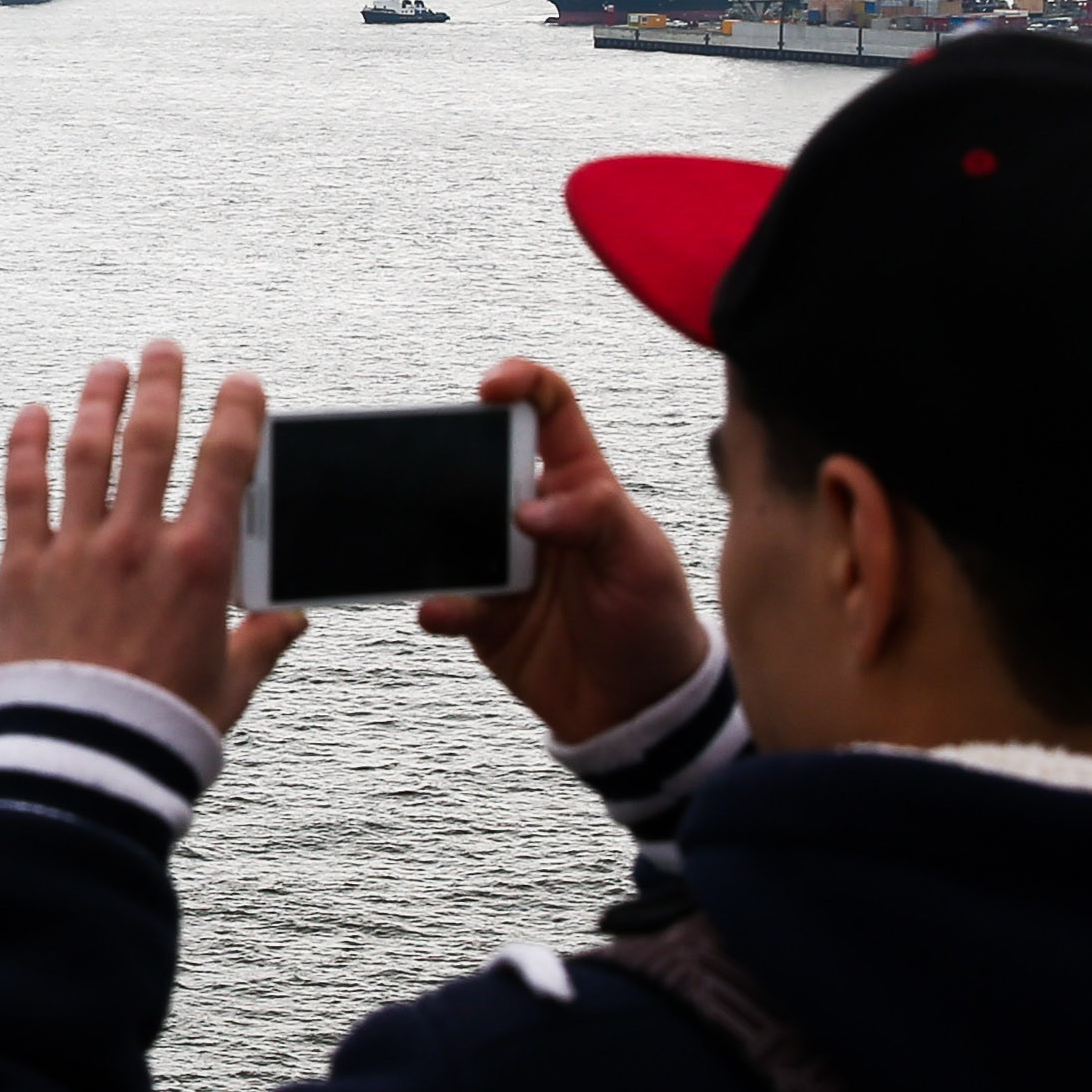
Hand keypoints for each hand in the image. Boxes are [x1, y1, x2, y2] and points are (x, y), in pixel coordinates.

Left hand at [0, 343, 310, 731]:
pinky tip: (34, 415)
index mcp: (200, 564)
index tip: (241, 385)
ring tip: (107, 367)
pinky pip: (23, 491)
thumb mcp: (232, 682)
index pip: (227, 463)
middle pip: (152, 437)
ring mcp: (77, 549)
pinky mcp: (24, 568)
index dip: (238, 412)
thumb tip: (291, 618)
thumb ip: (263, 639)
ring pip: (87, 451)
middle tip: (165, 351)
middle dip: (162, 383)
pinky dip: (28, 446)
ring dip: (98, 399)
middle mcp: (138, 543)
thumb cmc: (161, 728)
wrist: (87, 759)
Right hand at [413, 358, 707, 741]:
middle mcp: (533, 515)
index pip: (550, 411)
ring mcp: (502, 563)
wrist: (641, 708)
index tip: (490, 388)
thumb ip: (597, 519)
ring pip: (449, 529)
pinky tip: (443, 609)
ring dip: (435, 534)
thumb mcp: (644, 559)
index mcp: (579, 484)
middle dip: (450, 457)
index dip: (521, 383)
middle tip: (439, 473)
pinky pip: (447, 599)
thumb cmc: (656, 620)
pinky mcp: (483, 613)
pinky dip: (439, 603)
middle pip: (478, 462)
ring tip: (436, 547)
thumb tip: (530, 508)